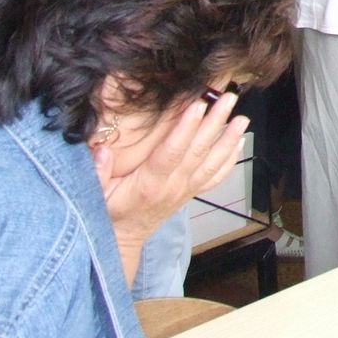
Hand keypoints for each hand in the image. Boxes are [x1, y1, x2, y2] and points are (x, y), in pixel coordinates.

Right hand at [92, 92, 248, 253]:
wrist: (124, 238)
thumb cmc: (110, 212)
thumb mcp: (95, 195)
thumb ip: (97, 172)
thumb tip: (103, 150)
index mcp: (150, 183)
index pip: (172, 152)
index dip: (186, 128)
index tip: (198, 105)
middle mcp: (173, 186)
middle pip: (198, 151)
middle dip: (215, 123)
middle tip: (229, 100)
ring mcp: (185, 190)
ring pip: (212, 163)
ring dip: (229, 139)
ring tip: (242, 118)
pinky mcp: (191, 192)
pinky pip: (215, 176)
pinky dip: (230, 159)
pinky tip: (240, 141)